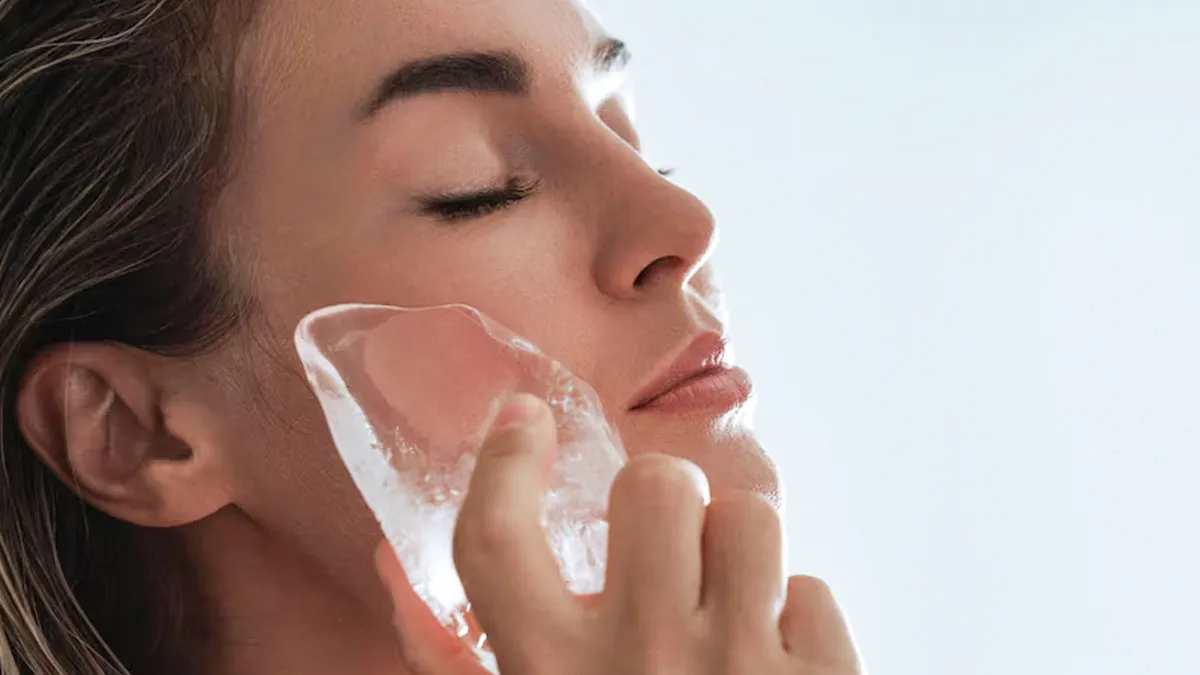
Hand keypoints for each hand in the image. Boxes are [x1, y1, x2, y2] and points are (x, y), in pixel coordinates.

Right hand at [376, 393, 862, 673]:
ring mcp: (738, 670)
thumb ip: (444, 661)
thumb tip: (388, 564)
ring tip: (719, 599)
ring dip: (733, 549)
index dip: (505, 458)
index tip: (522, 418)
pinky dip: (791, 622)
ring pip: (750, 515)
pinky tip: (768, 665)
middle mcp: (639, 661)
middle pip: (655, 485)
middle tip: (657, 550)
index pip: (494, 534)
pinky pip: (813, 592)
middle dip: (658, 505)